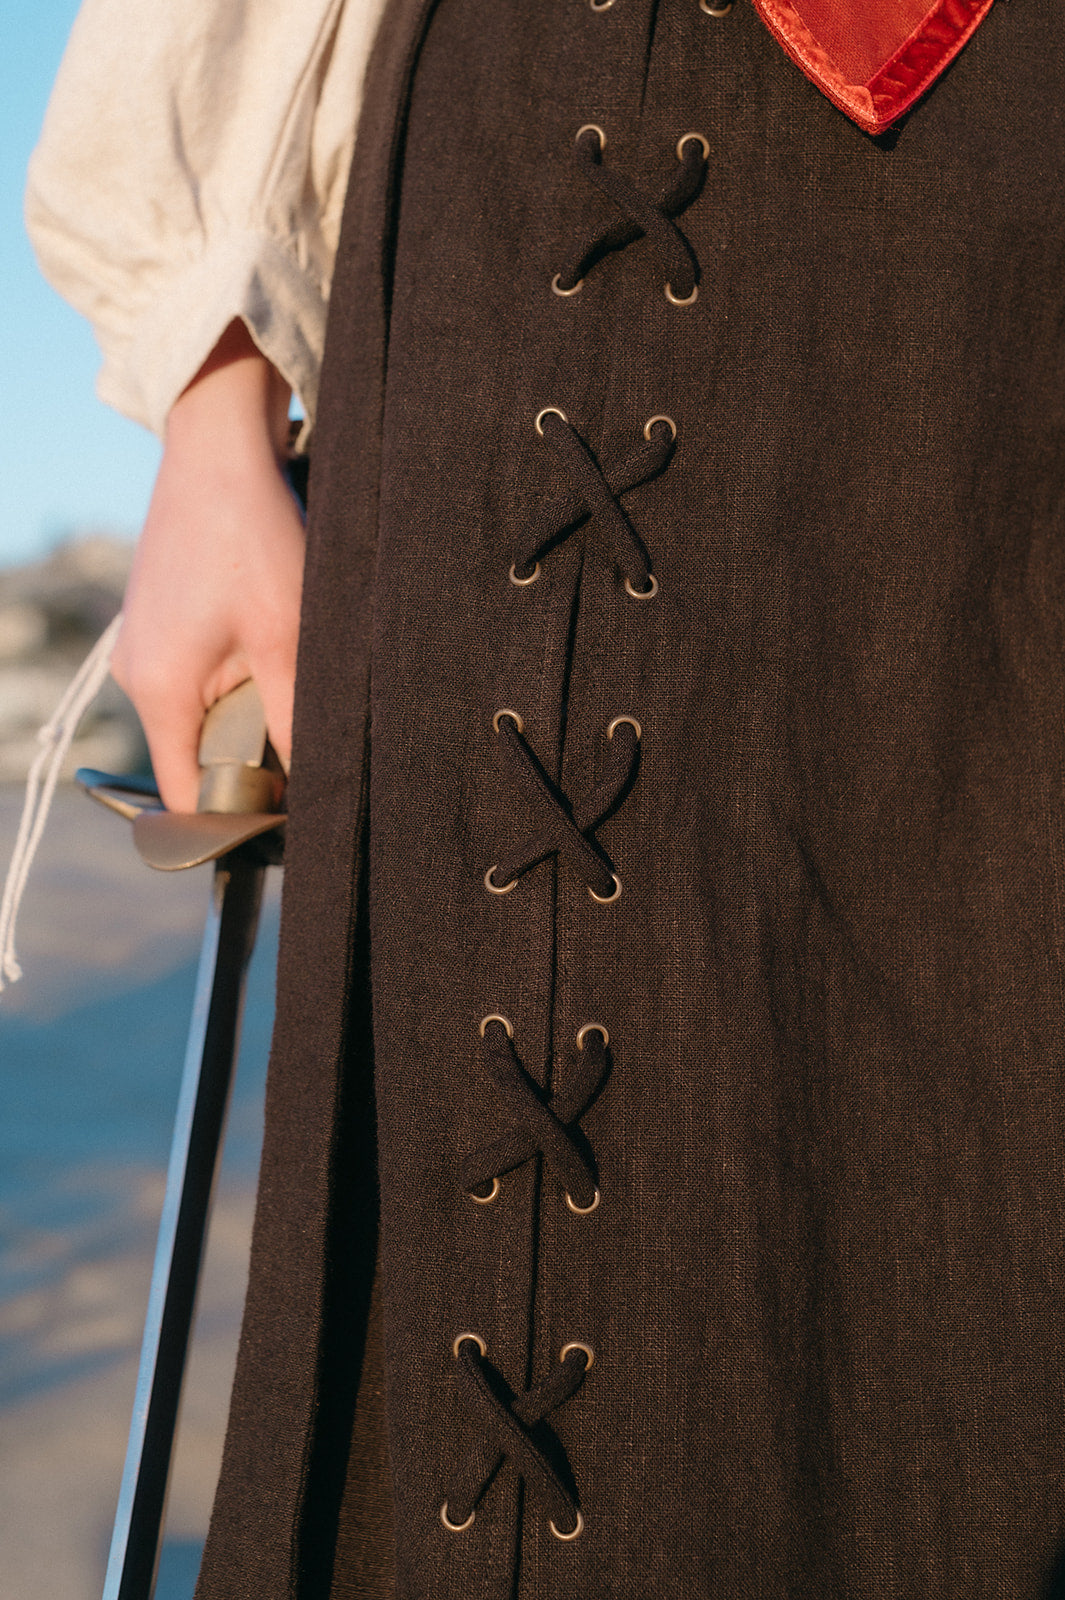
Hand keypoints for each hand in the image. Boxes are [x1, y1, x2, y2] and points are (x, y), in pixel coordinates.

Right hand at [110, 321, 304, 811]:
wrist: (219, 448)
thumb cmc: (254, 537)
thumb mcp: (290, 639)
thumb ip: (297, 722)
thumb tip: (313, 787)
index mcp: (160, 691)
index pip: (184, 796)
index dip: (234, 819)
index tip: (286, 819)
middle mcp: (138, 674)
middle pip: (197, 754)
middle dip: (251, 755)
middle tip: (306, 731)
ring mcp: (144, 644)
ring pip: (203, 711)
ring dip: (249, 707)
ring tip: (288, 667)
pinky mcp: (160, 620)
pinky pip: (199, 673)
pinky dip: (237, 672)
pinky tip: (266, 635)